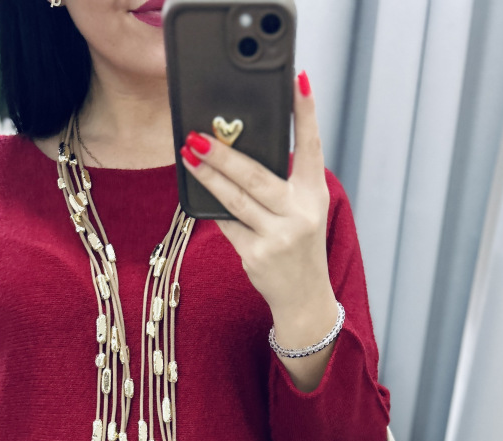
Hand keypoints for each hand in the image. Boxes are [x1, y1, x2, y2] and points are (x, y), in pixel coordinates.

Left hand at [180, 70, 339, 391]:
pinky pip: (227, 224)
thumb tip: (235, 155)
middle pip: (256, 175)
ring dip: (208, 176)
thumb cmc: (299, 246)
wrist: (305, 297)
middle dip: (224, 154)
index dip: (306, 113)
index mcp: (314, 194)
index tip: (297, 81)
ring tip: (188, 155)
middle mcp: (300, 212)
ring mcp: (278, 235)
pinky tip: (197, 194)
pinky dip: (213, 208)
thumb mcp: (304, 211)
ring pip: (235, 199)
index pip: (311, 146)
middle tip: (198, 135)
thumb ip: (282, 185)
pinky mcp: (257, 254)